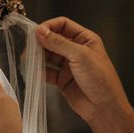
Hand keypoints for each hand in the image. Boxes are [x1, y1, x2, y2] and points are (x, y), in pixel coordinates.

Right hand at [36, 17, 133, 132]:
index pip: (63, 25)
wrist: (104, 107)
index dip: (49, 26)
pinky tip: (34, 72)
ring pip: (49, 56)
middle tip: (29, 46)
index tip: (37, 32)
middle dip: (41, 42)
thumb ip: (59, 43)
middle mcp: (77, 50)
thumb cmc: (101, 79)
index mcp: (85, 39)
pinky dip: (40, 71)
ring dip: (38, 57)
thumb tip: (41, 31)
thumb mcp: (80, 56)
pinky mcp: (63, 79)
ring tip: (28, 59)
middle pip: (54, 40)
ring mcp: (69, 65)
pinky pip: (48, 72)